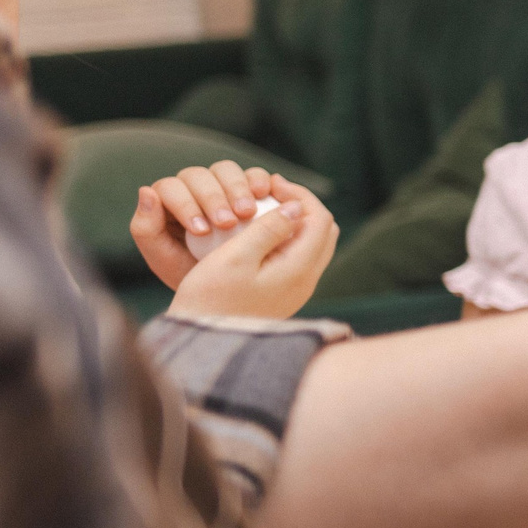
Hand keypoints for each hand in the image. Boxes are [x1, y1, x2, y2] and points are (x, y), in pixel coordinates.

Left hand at [132, 158, 290, 289]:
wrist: (227, 290)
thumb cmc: (190, 275)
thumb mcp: (163, 259)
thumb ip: (146, 228)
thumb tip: (146, 191)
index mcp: (168, 201)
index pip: (171, 187)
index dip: (186, 205)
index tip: (203, 231)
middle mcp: (194, 188)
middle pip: (199, 175)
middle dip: (213, 198)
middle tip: (228, 223)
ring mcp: (224, 185)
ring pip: (226, 169)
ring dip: (237, 188)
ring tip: (248, 213)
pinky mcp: (251, 188)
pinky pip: (256, 175)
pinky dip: (261, 181)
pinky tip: (265, 196)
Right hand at [163, 181, 338, 319]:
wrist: (205, 343)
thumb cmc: (211, 299)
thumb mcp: (235, 258)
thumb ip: (268, 229)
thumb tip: (296, 208)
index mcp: (300, 269)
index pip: (320, 219)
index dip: (300, 195)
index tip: (271, 184)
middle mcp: (307, 280)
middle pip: (322, 230)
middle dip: (302, 205)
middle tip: (270, 192)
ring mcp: (298, 289)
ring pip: (312, 243)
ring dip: (295, 222)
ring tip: (263, 209)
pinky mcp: (285, 294)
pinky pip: (298, 257)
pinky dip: (287, 238)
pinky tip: (258, 233)